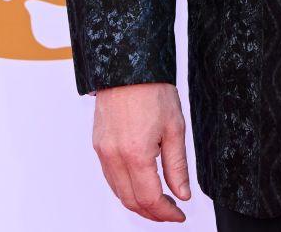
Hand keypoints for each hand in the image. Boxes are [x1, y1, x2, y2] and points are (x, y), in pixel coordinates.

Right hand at [91, 82, 191, 221]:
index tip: (179, 215)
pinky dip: (125, 188)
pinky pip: (110, 177)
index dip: (165, 213)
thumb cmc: (152, 89)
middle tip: (171, 211)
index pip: (149, 199)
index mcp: (135, 154)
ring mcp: (102, 152)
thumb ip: (177, 166)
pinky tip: (140, 183)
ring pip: (118, 192)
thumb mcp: (175, 127)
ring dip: (138, 202)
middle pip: (131, 201)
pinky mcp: (98, 145)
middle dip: (152, 212)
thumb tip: (182, 194)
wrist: (127, 65)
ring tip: (159, 200)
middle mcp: (114, 157)